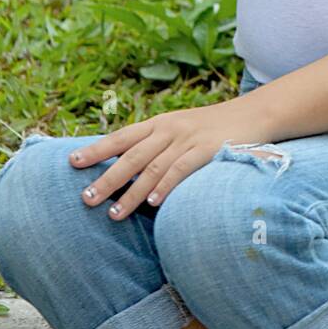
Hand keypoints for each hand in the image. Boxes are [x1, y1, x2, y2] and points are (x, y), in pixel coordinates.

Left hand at [69, 98, 276, 219]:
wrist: (255, 114)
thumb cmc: (212, 129)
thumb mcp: (181, 129)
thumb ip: (156, 145)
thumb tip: (125, 170)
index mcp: (160, 123)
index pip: (122, 137)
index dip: (97, 149)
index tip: (72, 163)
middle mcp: (170, 129)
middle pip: (131, 156)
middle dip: (107, 179)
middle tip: (86, 199)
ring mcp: (189, 139)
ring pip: (152, 167)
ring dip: (132, 193)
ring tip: (114, 214)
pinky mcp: (208, 150)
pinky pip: (181, 169)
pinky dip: (165, 186)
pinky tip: (153, 203)